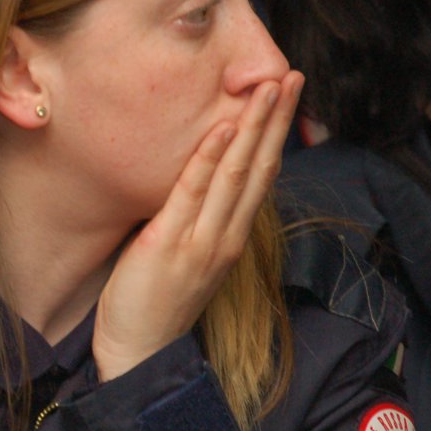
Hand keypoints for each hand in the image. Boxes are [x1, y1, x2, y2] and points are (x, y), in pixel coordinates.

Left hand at [92, 71, 302, 380]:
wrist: (139, 354)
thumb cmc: (154, 305)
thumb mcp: (183, 256)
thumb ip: (193, 220)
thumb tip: (190, 180)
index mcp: (229, 238)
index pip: (259, 177)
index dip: (275, 135)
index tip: (285, 98)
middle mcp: (225, 237)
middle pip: (258, 167)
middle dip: (276, 120)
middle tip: (291, 76)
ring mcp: (202, 240)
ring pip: (235, 173)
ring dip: (253, 127)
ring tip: (266, 88)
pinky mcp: (171, 244)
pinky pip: (193, 192)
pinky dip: (209, 157)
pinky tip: (223, 126)